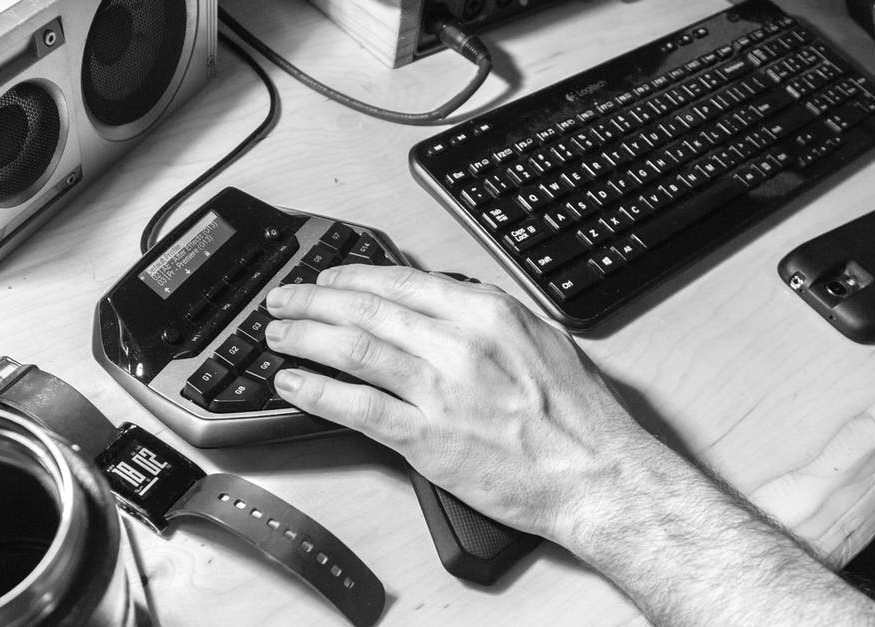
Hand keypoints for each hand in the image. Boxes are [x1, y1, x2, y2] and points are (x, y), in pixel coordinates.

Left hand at [262, 265, 635, 540]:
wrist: (597, 476)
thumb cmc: (577, 416)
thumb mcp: (540, 338)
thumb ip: (488, 316)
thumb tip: (442, 299)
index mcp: (488, 312)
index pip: (401, 281)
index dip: (353, 277)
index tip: (329, 278)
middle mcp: (459, 344)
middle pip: (366, 309)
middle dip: (314, 300)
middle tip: (283, 300)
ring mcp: (440, 391)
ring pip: (353, 349)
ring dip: (305, 338)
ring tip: (277, 335)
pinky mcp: (427, 439)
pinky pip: (358, 408)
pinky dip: (318, 392)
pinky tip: (293, 384)